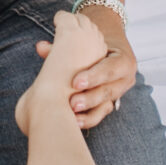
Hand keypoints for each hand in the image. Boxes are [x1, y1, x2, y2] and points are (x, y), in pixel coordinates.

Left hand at [69, 6, 136, 128]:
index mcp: (123, 60)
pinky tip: (73, 122)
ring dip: (88, 113)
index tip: (75, 82)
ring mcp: (117, 94)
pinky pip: (99, 115)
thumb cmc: (94, 44)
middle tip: (72, 103)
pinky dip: (86, 119)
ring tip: (71, 115)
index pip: (112, 68)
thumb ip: (64, 45)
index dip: (95, 76)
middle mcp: (124, 80)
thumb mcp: (86, 42)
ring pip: (105, 107)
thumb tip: (41, 47)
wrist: (107, 51)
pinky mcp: (108, 105)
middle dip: (90, 98)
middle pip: (109, 91)